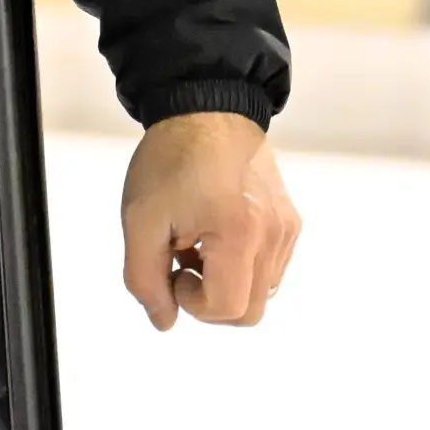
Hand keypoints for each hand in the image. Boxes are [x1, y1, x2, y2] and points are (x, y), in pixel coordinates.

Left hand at [118, 110, 301, 329]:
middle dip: (212, 301)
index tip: (172, 269)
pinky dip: (244, 265)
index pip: (227, 309)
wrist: (206, 108)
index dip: (192, 304)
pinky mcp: (290, 218)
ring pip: (263, 291)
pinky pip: (271, 267)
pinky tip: (216, 234)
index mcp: (240, 233)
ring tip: (198, 244)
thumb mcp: (140, 220)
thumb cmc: (171, 159)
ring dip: (228, 283)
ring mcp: (287, 227)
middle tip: (183, 264)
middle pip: (251, 312)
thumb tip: (165, 321)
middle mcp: (274, 234)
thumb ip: (145, 279)